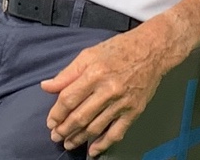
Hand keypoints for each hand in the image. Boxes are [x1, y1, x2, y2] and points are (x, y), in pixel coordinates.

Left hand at [42, 25, 166, 155]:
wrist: (152, 49)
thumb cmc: (120, 49)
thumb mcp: (90, 54)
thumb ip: (68, 73)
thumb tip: (46, 86)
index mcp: (95, 72)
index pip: (68, 99)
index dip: (56, 113)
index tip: (51, 121)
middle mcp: (108, 89)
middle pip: (79, 117)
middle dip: (64, 129)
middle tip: (56, 135)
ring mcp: (122, 102)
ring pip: (94, 128)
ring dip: (78, 138)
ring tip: (69, 142)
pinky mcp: (134, 111)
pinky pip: (116, 132)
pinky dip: (102, 144)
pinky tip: (92, 149)